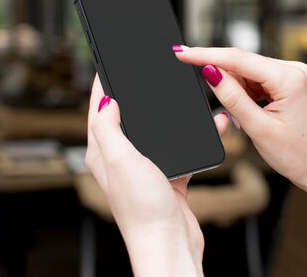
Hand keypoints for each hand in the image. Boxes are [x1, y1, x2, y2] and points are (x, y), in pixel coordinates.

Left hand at [85, 75, 228, 276]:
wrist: (171, 244)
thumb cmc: (143, 209)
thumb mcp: (121, 160)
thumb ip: (109, 128)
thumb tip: (106, 99)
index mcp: (103, 153)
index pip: (98, 111)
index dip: (101, 85)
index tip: (107, 63)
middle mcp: (121, 160)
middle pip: (126, 117)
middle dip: (135, 94)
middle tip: (143, 72)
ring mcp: (145, 168)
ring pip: (155, 131)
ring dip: (166, 114)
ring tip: (175, 93)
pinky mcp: (168, 176)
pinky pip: (181, 148)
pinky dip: (193, 136)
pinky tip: (208, 126)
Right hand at [175, 46, 306, 215]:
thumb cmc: (299, 154)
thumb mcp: (258, 128)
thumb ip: (232, 97)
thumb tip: (210, 72)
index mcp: (289, 79)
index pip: (238, 59)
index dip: (205, 55)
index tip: (182, 53)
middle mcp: (294, 70)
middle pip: (243, 62)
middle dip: (221, 77)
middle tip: (214, 101)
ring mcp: (294, 74)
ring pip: (249, 71)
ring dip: (235, 89)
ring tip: (243, 119)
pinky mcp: (290, 82)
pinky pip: (258, 78)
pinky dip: (246, 92)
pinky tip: (249, 111)